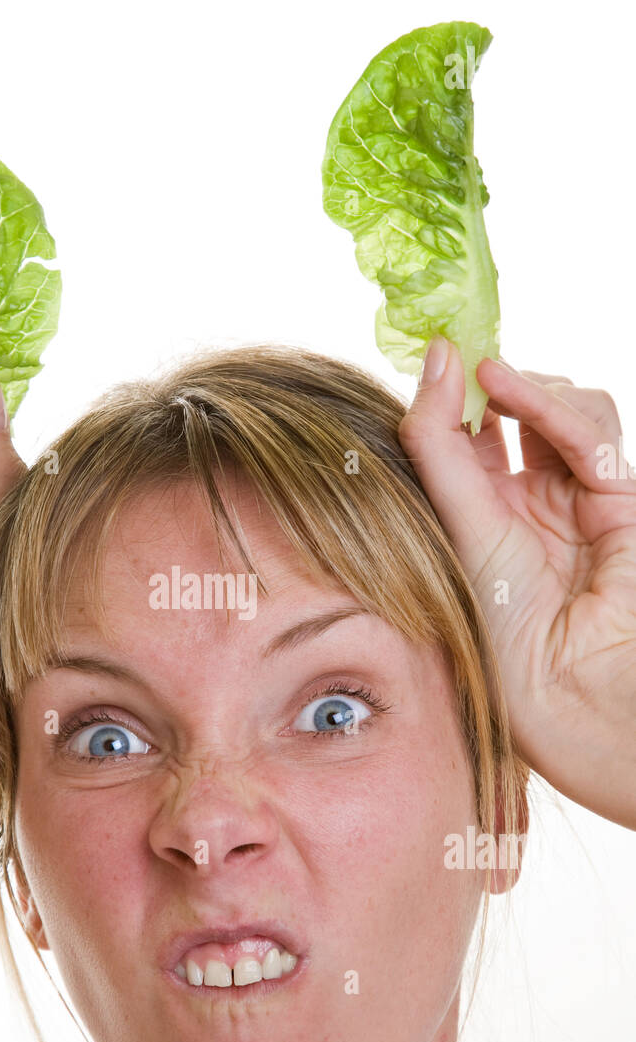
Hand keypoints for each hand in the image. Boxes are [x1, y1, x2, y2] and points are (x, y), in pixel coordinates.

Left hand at [398, 339, 635, 828]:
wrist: (566, 690)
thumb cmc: (501, 629)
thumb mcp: (456, 522)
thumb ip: (439, 438)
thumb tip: (439, 352)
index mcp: (476, 518)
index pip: (462, 436)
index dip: (447, 394)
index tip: (426, 355)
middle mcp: (525, 504)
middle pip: (514, 413)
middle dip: (492, 382)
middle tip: (462, 358)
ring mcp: (575, 497)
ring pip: (562, 410)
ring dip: (529, 389)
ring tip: (491, 383)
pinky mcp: (620, 496)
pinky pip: (588, 432)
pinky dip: (555, 408)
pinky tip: (510, 392)